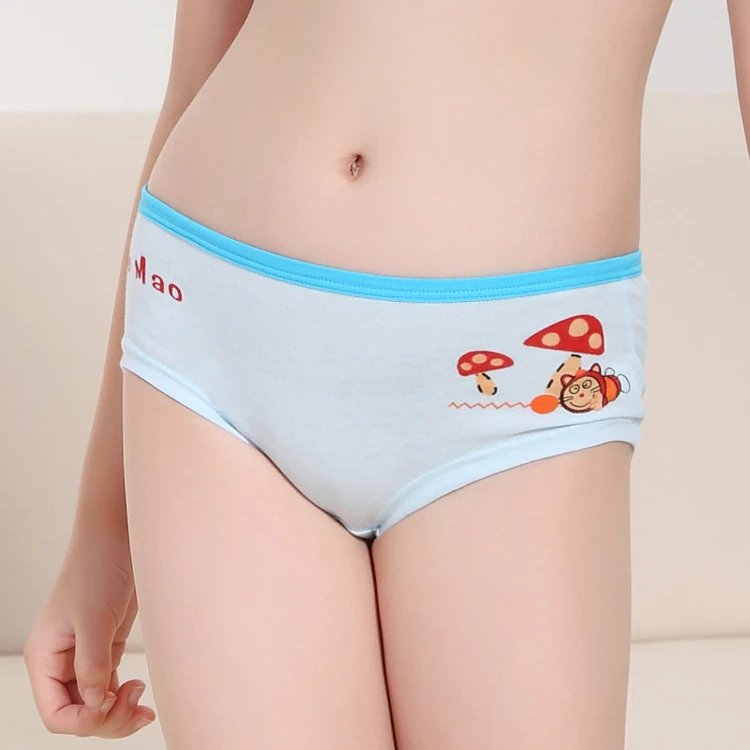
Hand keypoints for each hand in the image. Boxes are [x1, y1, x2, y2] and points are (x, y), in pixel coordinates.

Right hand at [23, 518, 155, 737]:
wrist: (120, 537)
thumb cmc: (98, 568)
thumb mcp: (94, 618)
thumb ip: (92, 665)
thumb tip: (95, 705)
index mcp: (45, 658)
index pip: (56, 713)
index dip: (84, 720)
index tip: (111, 701)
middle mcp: (62, 662)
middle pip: (78, 714)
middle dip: (106, 719)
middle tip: (137, 702)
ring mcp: (85, 655)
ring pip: (96, 704)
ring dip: (118, 713)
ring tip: (144, 708)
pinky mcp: (107, 646)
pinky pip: (110, 685)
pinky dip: (124, 696)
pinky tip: (141, 695)